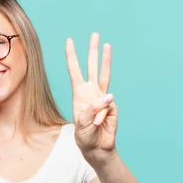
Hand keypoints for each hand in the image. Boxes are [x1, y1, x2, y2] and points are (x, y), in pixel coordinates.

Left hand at [66, 32, 118, 162]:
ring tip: (107, 45)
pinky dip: (103, 116)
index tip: (69, 41)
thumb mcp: (83, 123)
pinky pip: (109, 106)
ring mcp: (103, 97)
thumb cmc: (85, 136)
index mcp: (79, 94)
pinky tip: (100, 123)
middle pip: (92, 67)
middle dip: (92, 51)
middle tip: (94, 34)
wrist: (97, 148)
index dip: (72, 56)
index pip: (75, 71)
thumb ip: (94, 109)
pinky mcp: (112, 106)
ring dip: (106, 60)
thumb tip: (109, 96)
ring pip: (105, 75)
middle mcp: (91, 92)